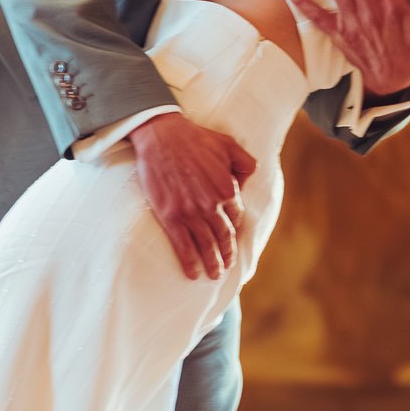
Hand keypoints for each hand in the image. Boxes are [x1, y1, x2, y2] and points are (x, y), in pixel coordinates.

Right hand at [131, 113, 256, 281]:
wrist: (161, 135)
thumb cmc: (194, 138)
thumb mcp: (229, 144)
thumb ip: (245, 163)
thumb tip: (248, 182)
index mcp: (228, 189)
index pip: (236, 216)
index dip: (234, 227)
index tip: (231, 235)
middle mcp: (212, 205)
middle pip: (224, 236)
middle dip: (227, 254)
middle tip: (227, 265)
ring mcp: (191, 213)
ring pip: (206, 245)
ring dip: (212, 263)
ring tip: (214, 275)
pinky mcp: (171, 217)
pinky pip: (183, 246)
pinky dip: (189, 262)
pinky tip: (193, 274)